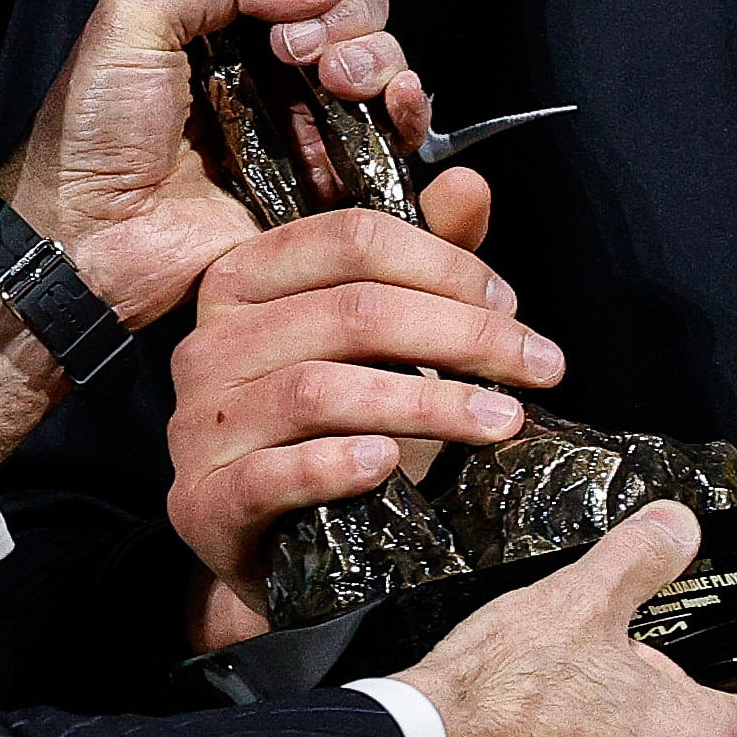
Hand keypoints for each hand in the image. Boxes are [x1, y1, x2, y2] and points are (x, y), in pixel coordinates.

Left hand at [1, 0, 427, 334]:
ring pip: (382, 59)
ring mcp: (302, 118)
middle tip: (294, 46)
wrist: (93, 237)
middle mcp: (271, 59)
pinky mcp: (325, 179)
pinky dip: (408, 107)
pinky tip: (393, 101)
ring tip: (334, 79)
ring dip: (375, 53)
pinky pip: (392, 134)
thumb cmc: (93, 131)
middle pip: (356, 3)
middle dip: (348, 8)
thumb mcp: (132, 17)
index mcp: (224, 13)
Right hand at [164, 174, 560, 626]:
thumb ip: (422, 262)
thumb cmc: (332, 428)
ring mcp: (198, 424)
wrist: (277, 551)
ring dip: (426, 403)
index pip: (349, 239)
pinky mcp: (204, 501)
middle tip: (537, 367)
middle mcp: (208, 342)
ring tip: (499, 420)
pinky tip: (393, 463)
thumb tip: (467, 185)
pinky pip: (273, 473)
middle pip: (348, 312)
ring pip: (318, 390)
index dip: (443, 264)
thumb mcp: (379, 338)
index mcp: (244, 279)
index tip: (511, 307)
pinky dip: (337, 464)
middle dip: (461, 336)